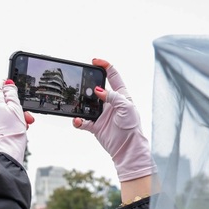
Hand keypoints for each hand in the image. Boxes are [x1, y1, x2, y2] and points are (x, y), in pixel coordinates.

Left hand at [0, 80, 34, 164]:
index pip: (1, 84)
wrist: (5, 153)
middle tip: (27, 114)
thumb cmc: (11, 131)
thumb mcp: (16, 107)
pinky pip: (5, 118)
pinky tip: (21, 128)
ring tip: (25, 124)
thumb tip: (8, 83)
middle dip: (19, 105)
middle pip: (6, 99)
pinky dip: (14, 121)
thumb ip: (12, 93)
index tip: (20, 93)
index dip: (12, 87)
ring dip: (18, 115)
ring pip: (7, 109)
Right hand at [73, 59, 155, 181]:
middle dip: (87, 84)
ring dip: (80, 103)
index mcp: (121, 95)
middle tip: (80, 83)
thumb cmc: (131, 126)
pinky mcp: (95, 125)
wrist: (127, 147)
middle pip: (96, 88)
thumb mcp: (126, 107)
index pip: (113, 75)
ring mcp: (101, 113)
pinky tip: (77, 120)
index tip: (94, 61)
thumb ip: (113, 96)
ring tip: (76, 103)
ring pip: (86, 104)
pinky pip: (82, 121)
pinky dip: (77, 121)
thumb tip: (98, 90)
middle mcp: (110, 102)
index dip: (104, 66)